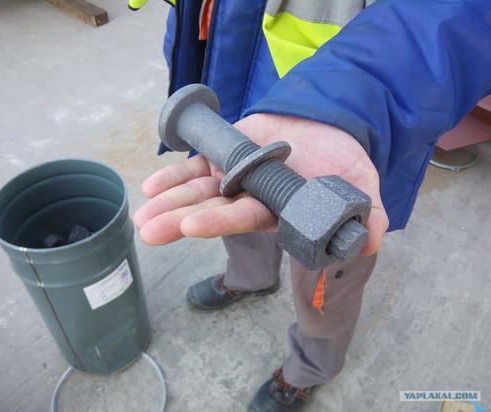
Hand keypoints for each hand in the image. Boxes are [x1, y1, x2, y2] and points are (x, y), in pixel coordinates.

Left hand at [133, 113, 388, 255]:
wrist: (328, 129)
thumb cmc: (342, 164)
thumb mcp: (361, 188)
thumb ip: (368, 214)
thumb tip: (374, 239)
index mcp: (276, 210)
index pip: (245, 218)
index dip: (219, 221)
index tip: (191, 227)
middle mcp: (250, 196)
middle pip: (211, 209)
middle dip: (178, 219)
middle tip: (149, 231)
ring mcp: (236, 174)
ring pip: (198, 190)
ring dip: (169, 200)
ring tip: (142, 214)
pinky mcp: (228, 152)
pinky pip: (198, 163)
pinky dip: (175, 173)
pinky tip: (151, 185)